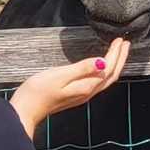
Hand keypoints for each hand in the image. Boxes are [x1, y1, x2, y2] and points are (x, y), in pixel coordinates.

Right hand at [9, 38, 130, 137]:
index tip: (120, 41)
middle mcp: (88, 92)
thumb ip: (82, 68)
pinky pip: (98, 81)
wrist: (25, 109)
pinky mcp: (76, 94)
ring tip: (118, 52)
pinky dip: (105, 70)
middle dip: (120, 58)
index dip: (116, 54)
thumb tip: (102, 61)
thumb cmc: (38, 92)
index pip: (108, 68)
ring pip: (105, 79)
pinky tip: (101, 65)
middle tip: (124, 43)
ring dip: (114, 64)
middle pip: (111, 75)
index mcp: (86, 86)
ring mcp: (82, 94)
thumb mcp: (59, 75)